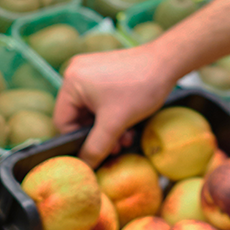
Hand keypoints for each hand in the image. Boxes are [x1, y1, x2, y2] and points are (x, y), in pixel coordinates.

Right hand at [53, 43, 178, 166]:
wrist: (167, 62)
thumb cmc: (141, 87)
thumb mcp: (116, 123)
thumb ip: (96, 147)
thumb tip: (84, 167)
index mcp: (71, 81)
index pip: (62, 122)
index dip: (78, 141)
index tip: (97, 152)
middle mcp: (75, 73)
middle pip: (77, 117)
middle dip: (98, 135)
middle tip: (116, 147)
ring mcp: (90, 70)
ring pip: (91, 110)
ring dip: (107, 128)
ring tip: (126, 137)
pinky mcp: (104, 70)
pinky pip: (100, 100)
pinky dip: (112, 114)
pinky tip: (127, 125)